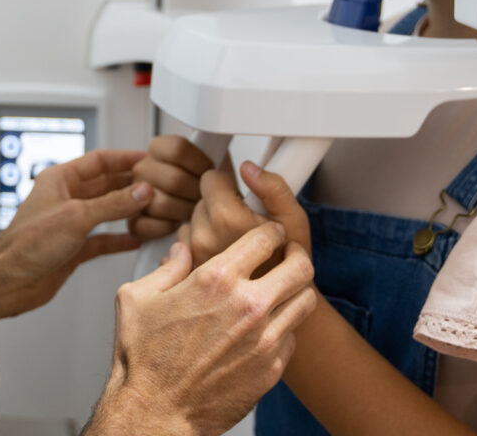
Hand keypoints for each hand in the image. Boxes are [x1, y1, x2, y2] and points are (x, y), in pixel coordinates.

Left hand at [0, 149, 150, 319]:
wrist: (7, 282)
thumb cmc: (26, 244)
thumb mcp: (76, 217)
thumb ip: (112, 204)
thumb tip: (142, 192)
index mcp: (61, 179)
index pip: (99, 160)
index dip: (124, 158)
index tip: (148, 158)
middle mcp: (67, 198)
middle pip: (106, 184)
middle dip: (131, 184)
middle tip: (157, 184)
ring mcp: (71, 223)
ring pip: (107, 211)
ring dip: (129, 210)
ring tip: (153, 208)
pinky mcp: (74, 248)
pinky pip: (103, 238)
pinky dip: (120, 238)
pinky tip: (137, 239)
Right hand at [84, 223, 316, 435]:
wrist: (155, 413)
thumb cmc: (143, 358)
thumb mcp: (137, 297)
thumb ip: (166, 266)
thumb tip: (182, 249)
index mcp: (216, 279)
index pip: (265, 238)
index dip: (271, 231)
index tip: (271, 232)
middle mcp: (247, 305)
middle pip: (300, 265)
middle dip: (296, 253)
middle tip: (289, 254)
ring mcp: (264, 339)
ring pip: (306, 300)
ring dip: (297, 289)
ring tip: (284, 288)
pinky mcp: (271, 368)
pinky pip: (293, 336)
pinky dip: (285, 326)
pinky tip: (268, 326)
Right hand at [127, 134, 214, 239]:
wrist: (206, 214)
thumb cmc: (208, 188)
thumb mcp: (214, 160)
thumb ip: (212, 145)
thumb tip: (216, 133)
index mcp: (159, 148)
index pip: (177, 148)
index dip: (200, 163)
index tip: (210, 171)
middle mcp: (144, 168)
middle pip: (174, 179)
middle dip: (196, 192)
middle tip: (205, 196)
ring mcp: (134, 194)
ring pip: (161, 203)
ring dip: (184, 211)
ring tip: (194, 211)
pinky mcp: (133, 221)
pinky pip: (146, 225)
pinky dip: (167, 227)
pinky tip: (177, 223)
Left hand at [183, 160, 312, 268]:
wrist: (280, 309)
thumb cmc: (288, 265)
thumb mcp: (293, 220)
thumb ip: (273, 188)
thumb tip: (247, 167)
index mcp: (227, 219)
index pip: (210, 179)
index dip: (227, 185)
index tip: (240, 199)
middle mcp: (204, 238)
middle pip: (200, 201)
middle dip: (217, 209)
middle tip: (240, 227)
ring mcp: (192, 257)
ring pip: (190, 224)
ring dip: (206, 230)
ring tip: (231, 245)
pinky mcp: (185, 275)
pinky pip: (183, 248)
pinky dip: (197, 250)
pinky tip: (219, 260)